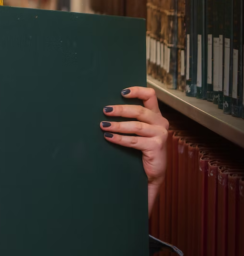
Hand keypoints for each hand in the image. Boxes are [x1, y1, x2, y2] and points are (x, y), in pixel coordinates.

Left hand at [100, 86, 168, 215]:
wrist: (152, 173)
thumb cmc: (142, 149)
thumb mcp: (138, 131)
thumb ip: (130, 119)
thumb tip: (107, 109)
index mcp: (155, 115)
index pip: (150, 96)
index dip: (137, 91)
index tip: (121, 92)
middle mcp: (160, 122)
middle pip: (139, 111)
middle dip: (120, 110)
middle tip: (105, 110)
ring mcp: (160, 134)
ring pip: (136, 125)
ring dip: (117, 125)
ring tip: (103, 125)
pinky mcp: (157, 146)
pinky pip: (135, 140)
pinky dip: (120, 138)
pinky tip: (109, 137)